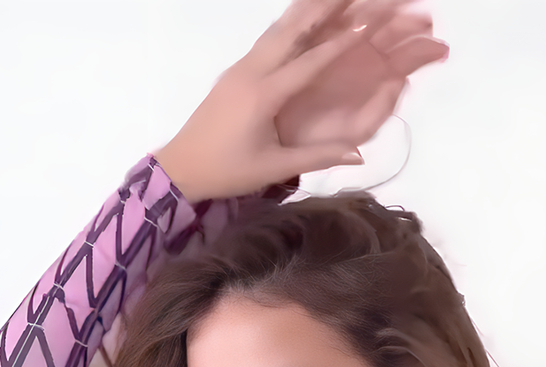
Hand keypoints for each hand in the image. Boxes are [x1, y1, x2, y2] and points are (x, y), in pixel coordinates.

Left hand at [153, 0, 447, 202]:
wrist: (181, 167)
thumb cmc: (227, 173)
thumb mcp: (274, 168)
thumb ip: (318, 157)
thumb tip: (359, 155)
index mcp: (262, 96)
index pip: (308, 63)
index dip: (339, 45)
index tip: (364, 26)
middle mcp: (251, 72)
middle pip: (291, 30)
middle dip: (322, 8)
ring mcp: (240, 67)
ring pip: (277, 29)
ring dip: (305, 11)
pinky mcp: (235, 71)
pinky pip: (267, 40)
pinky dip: (289, 25)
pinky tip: (301, 19)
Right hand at [276, 0, 447, 153]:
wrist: (283, 138)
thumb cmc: (319, 136)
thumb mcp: (358, 128)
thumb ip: (382, 106)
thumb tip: (403, 80)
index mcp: (379, 76)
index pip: (408, 56)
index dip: (425, 48)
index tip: (439, 45)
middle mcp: (365, 55)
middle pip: (394, 29)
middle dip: (410, 18)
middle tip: (422, 14)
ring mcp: (344, 42)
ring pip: (369, 16)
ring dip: (384, 6)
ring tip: (398, 1)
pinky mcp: (320, 35)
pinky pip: (336, 16)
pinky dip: (346, 8)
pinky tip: (359, 3)